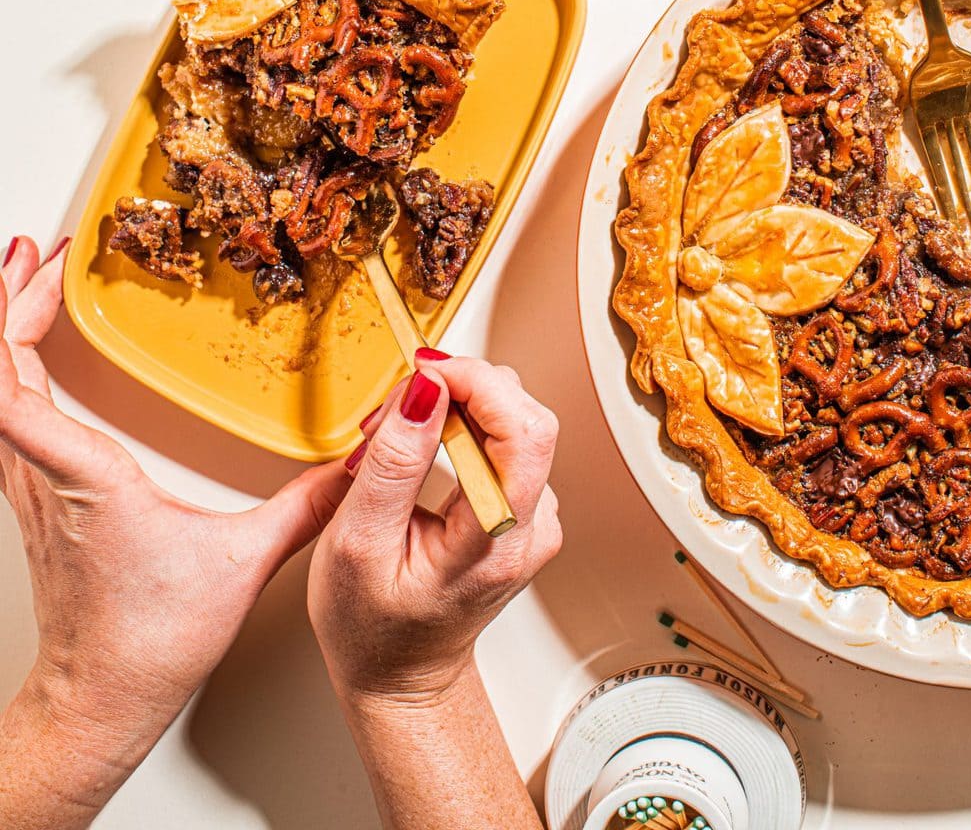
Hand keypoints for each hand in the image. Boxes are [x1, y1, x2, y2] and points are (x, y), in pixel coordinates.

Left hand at [0, 236, 350, 779]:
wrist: (97, 704)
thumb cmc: (149, 644)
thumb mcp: (241, 566)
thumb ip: (304, 507)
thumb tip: (357, 464)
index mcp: (84, 479)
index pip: (13, 392)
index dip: (12, 320)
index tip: (44, 268)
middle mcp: (46, 477)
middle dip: (9, 300)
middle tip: (38, 249)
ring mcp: (33, 489)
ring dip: (4, 330)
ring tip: (29, 278)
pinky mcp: (38, 500)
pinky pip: (7, 417)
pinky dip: (11, 368)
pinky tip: (30, 353)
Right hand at [308, 352, 560, 704]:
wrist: (400, 676)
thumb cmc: (372, 627)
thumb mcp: (357, 543)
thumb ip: (393, 463)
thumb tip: (423, 389)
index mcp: (497, 540)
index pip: (523, 429)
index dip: (475, 381)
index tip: (421, 373)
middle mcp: (531, 527)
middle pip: (523, 414)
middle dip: (457, 388)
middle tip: (392, 413)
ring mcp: (533, 517)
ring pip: (512, 419)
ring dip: (453, 406)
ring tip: (394, 438)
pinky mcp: (522, 507)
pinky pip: (503, 438)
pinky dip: (459, 425)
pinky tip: (419, 450)